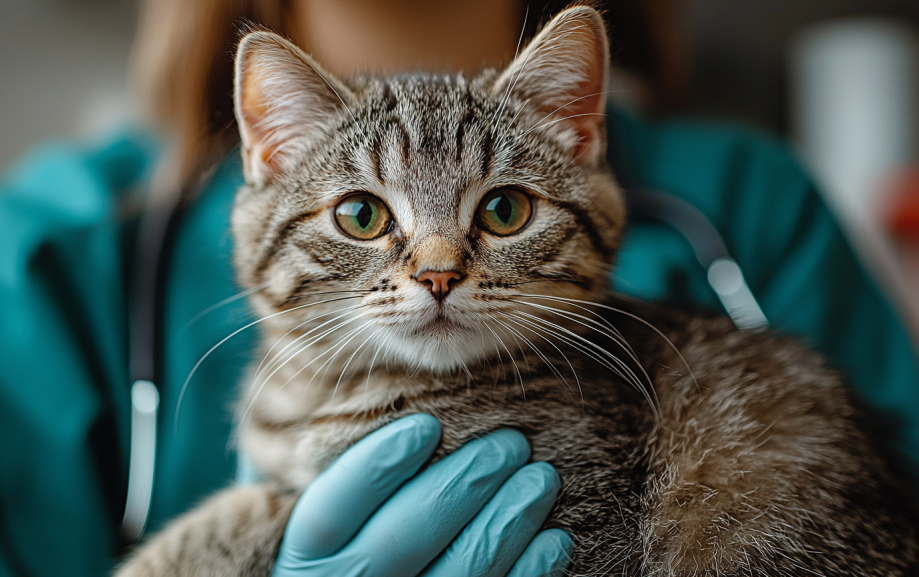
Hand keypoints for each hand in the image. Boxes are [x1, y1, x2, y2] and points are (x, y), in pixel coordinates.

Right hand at [272, 414, 572, 576]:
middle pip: (406, 534)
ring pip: (460, 568)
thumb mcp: (340, 521)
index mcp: (311, 556)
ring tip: (542, 478)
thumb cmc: (357, 549)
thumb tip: (427, 417)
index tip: (428, 424)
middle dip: (465, 481)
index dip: (379, 463)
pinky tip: (553, 539)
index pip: (333, 508)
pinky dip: (528, 571)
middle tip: (511, 442)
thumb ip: (359, 480)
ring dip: (508, 519)